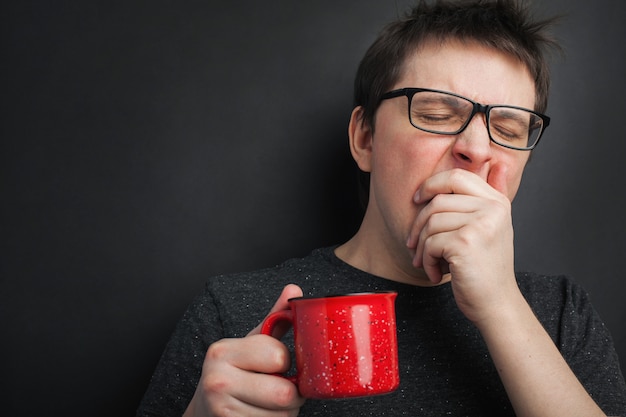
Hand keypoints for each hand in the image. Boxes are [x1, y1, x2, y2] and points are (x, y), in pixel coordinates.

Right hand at [183, 284, 305, 416]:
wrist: (204, 411)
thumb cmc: (233, 373)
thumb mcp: (250, 343)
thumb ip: (274, 318)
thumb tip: (294, 289)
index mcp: (223, 351)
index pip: (279, 356)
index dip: (286, 361)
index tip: (276, 364)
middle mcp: (218, 380)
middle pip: (285, 393)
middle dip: (293, 393)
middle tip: (281, 387)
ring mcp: (221, 409)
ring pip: (282, 415)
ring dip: (285, 412)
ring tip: (269, 402)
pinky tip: (261, 414)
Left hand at [406, 167, 518, 323]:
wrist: (496, 304)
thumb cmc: (484, 269)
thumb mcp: (488, 228)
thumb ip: (480, 200)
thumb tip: (493, 161)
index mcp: (497, 201)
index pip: (456, 176)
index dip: (431, 184)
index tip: (417, 200)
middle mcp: (493, 208)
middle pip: (438, 200)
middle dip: (419, 223)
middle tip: (413, 244)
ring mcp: (481, 224)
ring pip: (431, 222)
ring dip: (422, 247)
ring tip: (429, 263)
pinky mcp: (465, 242)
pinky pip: (430, 243)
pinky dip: (426, 261)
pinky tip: (436, 273)